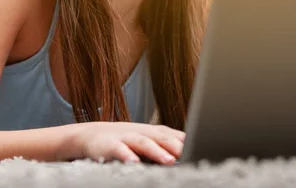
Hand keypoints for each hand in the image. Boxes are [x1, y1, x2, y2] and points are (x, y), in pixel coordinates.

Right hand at [57, 122, 184, 164]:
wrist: (91, 136)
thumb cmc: (126, 141)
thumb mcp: (148, 141)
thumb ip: (167, 145)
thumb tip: (191, 154)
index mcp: (154, 132)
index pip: (174, 135)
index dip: (188, 141)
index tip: (204, 148)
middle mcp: (142, 132)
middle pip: (162, 137)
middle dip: (176, 146)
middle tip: (190, 154)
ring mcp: (126, 137)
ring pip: (143, 143)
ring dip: (157, 151)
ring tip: (169, 160)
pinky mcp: (109, 145)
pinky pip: (119, 151)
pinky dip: (127, 156)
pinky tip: (134, 163)